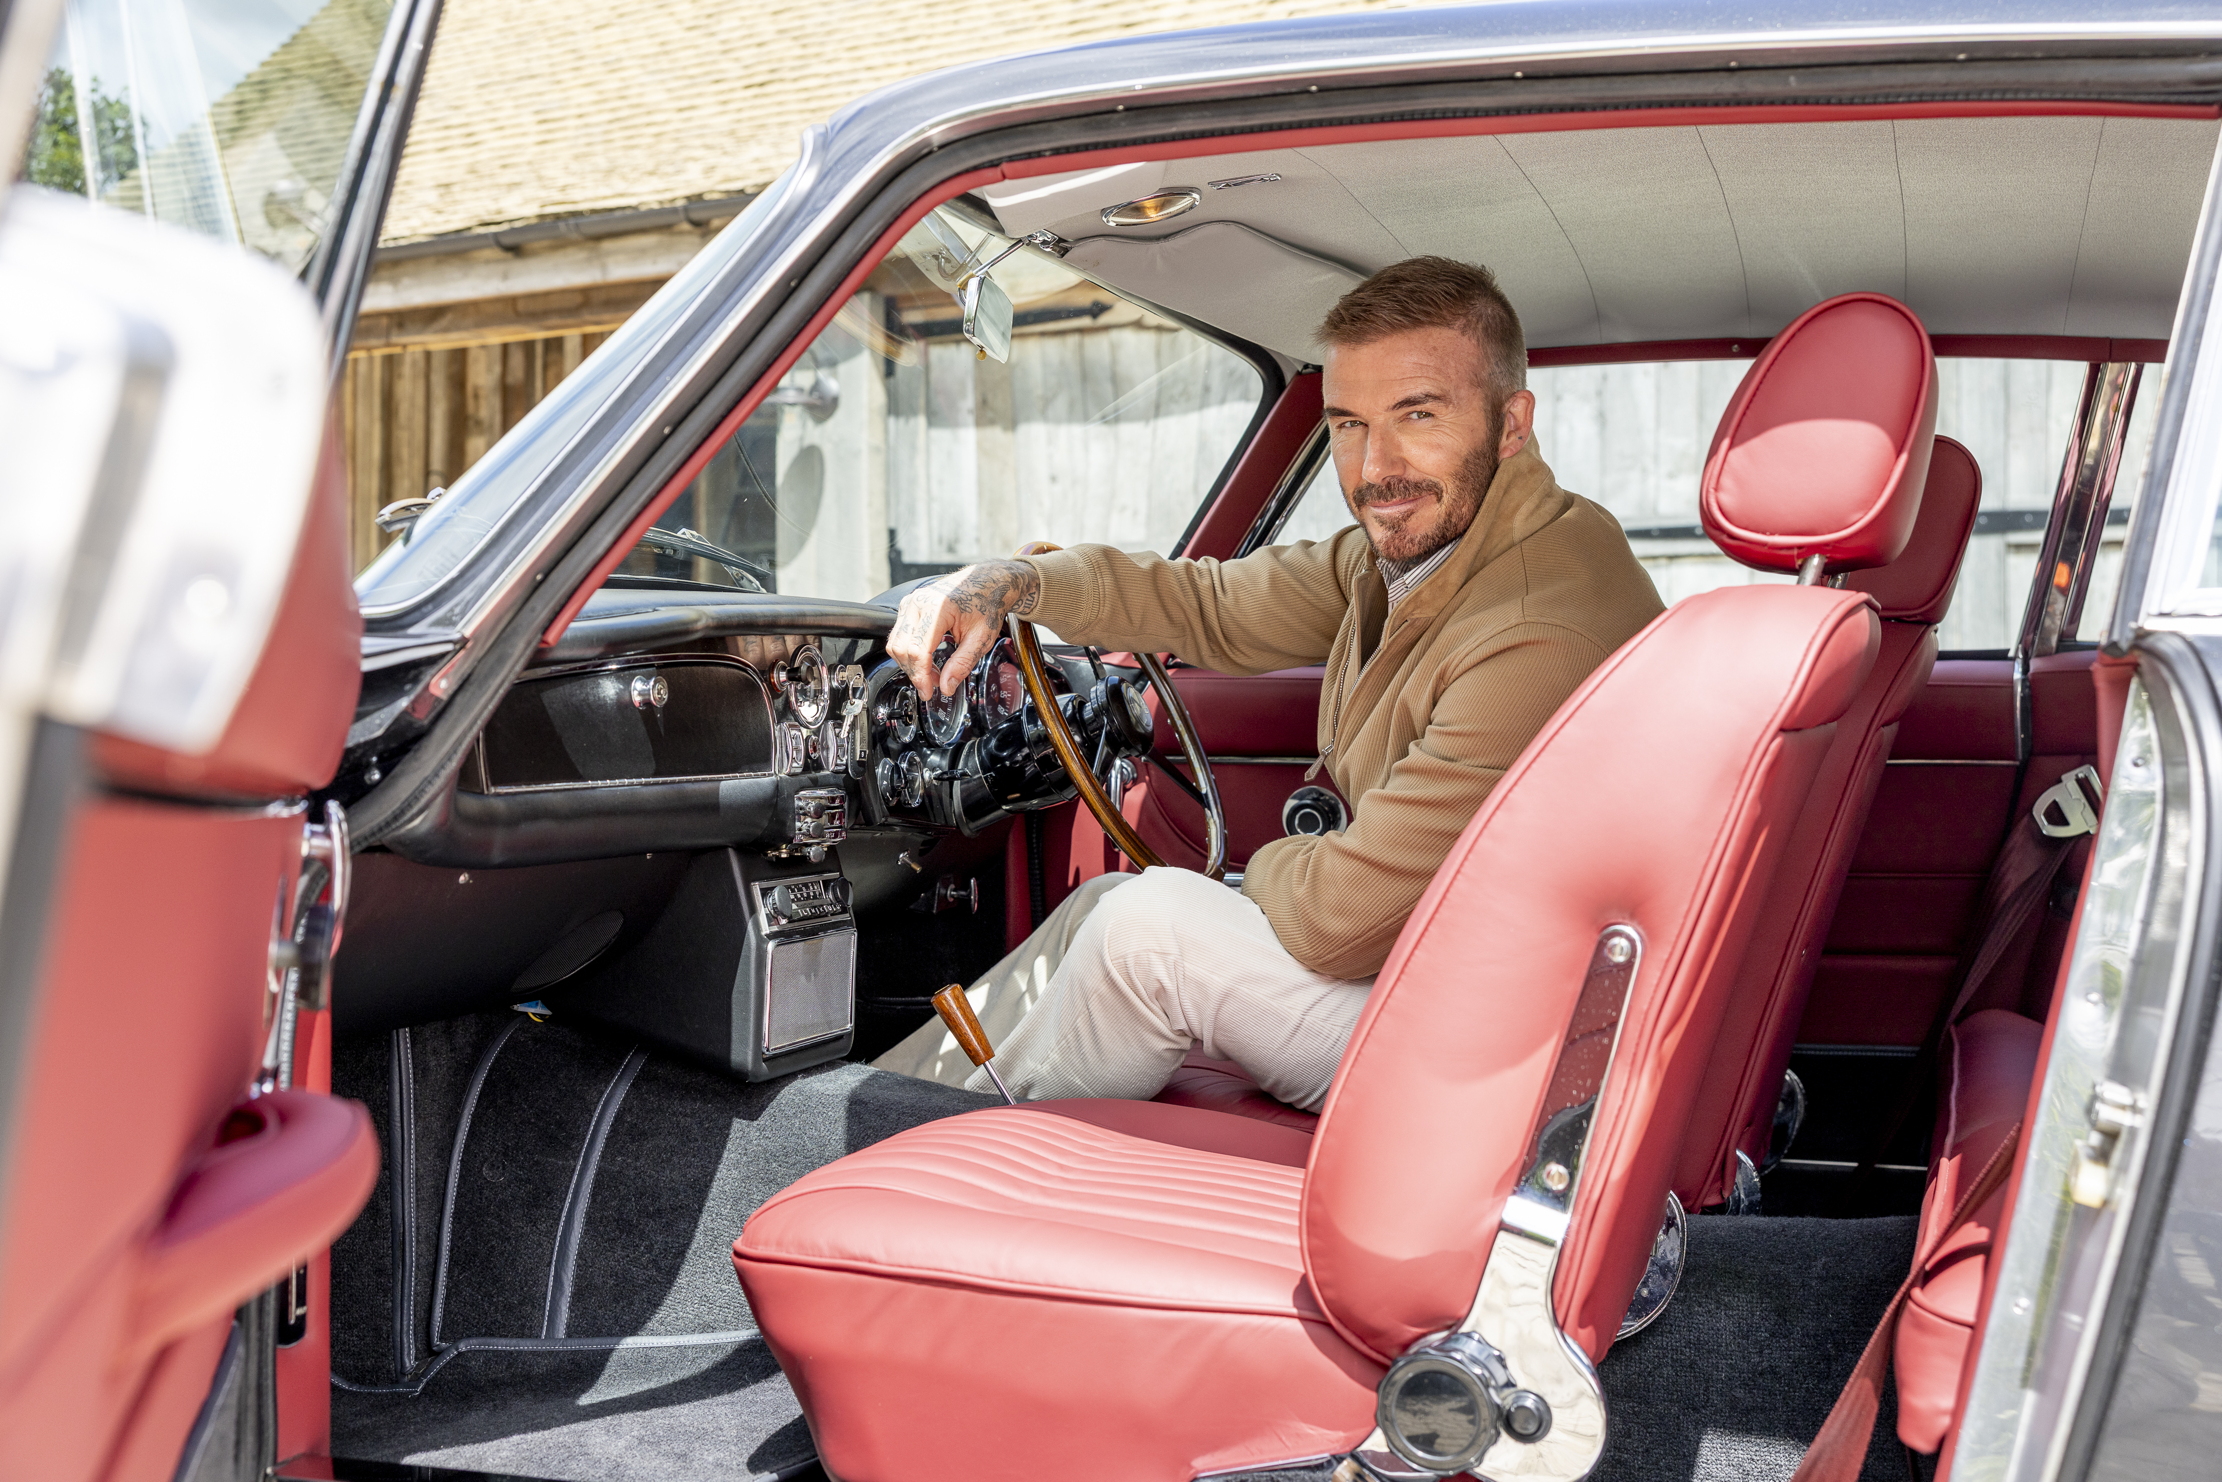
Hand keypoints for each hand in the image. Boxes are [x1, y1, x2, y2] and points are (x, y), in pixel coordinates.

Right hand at [888, 558, 1040, 698]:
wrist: (987, 582)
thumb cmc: (986, 604)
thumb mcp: (981, 638)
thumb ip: (962, 664)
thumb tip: (947, 686)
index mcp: (937, 608)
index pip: (918, 651)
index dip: (921, 676)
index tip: (929, 692)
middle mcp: (918, 603)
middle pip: (902, 649)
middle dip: (916, 672)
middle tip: (934, 685)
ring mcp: (910, 602)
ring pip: (896, 644)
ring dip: (911, 664)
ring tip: (934, 673)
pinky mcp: (908, 606)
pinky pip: (899, 636)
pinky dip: (910, 653)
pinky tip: (927, 660)